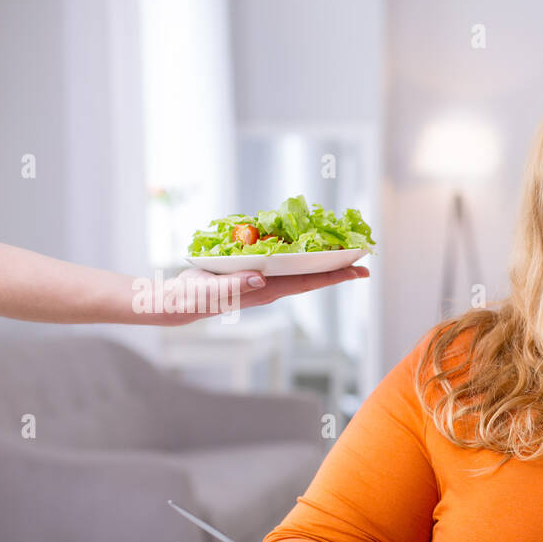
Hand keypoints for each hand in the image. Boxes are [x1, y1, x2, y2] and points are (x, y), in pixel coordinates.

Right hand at [149, 265, 368, 325]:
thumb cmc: (197, 298)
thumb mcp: (215, 291)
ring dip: (319, 257)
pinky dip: (294, 249)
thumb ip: (237, 285)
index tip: (360, 270)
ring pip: (298, 266)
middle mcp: (271, 284)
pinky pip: (279, 258)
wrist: (180, 301)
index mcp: (268, 289)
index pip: (310, 281)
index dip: (336, 275)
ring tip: (340, 247)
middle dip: (337, 266)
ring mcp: (262, 278)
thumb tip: (261, 278)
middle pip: (312, 274)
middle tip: (362, 256)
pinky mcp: (250, 271)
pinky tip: (300, 240)